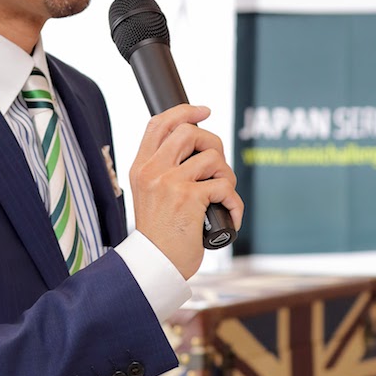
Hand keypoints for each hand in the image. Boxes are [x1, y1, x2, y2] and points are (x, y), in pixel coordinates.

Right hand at [129, 104, 243, 279]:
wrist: (155, 265)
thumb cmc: (159, 234)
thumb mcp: (150, 195)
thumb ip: (164, 171)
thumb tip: (199, 147)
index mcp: (141, 167)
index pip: (159, 124)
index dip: (184, 111)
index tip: (204, 111)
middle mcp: (153, 171)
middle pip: (190, 132)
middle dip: (214, 145)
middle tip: (217, 168)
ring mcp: (170, 182)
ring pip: (213, 157)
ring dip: (226, 177)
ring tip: (222, 197)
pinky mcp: (190, 198)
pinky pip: (225, 186)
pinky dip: (234, 203)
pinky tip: (229, 216)